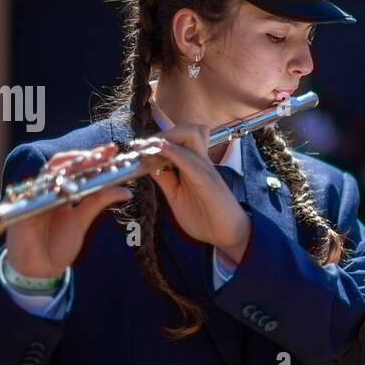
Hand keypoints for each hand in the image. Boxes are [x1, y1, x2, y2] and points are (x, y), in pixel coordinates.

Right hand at [5, 146, 131, 277]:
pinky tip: (66, 186)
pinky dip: (50, 188)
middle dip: (84, 156)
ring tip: (91, 161)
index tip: (112, 149)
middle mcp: (46, 189)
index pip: (76, 166)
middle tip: (104, 152)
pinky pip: (35, 194)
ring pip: (50, 173)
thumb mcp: (82, 221)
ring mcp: (33, 196)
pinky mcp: (22, 209)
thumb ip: (98, 202)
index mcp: (61, 190)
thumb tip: (125, 190)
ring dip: (69, 166)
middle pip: (63, 164)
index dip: (93, 156)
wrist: (40, 270)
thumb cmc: (58, 245)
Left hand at [148, 122, 251, 258]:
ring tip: (147, 147)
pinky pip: (189, 160)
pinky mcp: (208, 180)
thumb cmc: (204, 217)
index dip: (157, 138)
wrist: (228, 234)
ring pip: (190, 135)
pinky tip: (159, 149)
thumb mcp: (176, 196)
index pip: (179, 139)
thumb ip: (165, 179)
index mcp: (194, 165)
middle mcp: (201, 162)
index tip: (137, 147)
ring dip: (167, 137)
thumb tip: (148, 165)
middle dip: (162, 132)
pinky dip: (173, 152)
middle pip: (187, 129)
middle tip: (142, 146)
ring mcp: (206, 169)